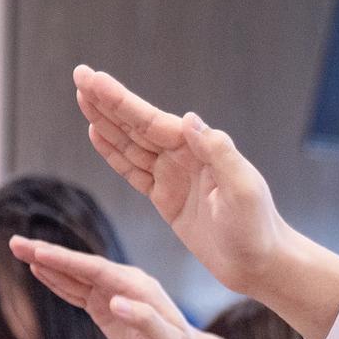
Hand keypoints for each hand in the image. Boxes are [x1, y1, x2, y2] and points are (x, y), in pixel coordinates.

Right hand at [8, 236, 237, 338]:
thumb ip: (144, 321)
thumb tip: (116, 302)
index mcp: (136, 287)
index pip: (94, 269)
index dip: (65, 261)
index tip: (38, 252)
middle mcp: (124, 284)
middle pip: (80, 265)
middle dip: (47, 254)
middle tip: (14, 242)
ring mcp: (114, 293)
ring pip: (75, 275)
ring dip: (47, 263)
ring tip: (19, 250)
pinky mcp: (107, 306)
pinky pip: (77, 290)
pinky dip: (57, 280)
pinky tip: (39, 270)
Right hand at [72, 69, 338, 338]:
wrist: (259, 263)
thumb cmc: (256, 228)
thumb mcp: (243, 189)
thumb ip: (218, 153)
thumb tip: (189, 119)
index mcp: (199, 150)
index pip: (151, 119)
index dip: (120, 99)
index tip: (93, 78)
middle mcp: (185, 157)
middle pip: (137, 124)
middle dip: (107, 101)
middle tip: (79, 75)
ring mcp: (174, 176)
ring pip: (131, 144)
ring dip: (106, 122)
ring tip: (82, 98)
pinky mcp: (166, 198)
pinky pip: (133, 170)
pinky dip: (114, 153)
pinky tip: (97, 134)